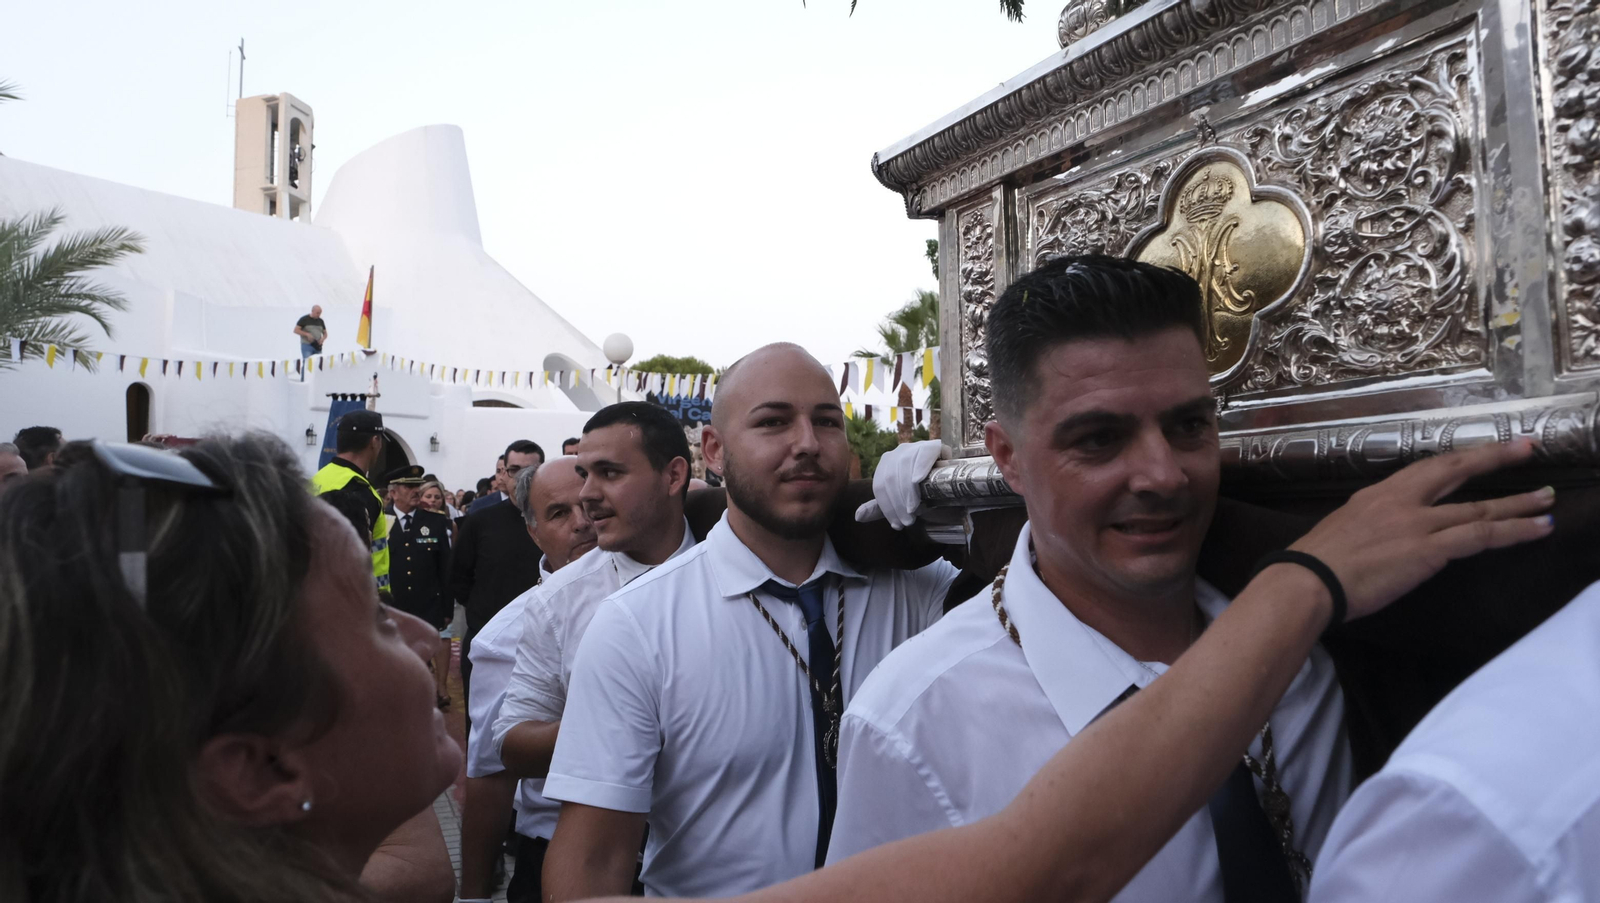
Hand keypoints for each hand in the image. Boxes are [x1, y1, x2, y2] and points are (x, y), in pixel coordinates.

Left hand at [855, 440, 948, 529]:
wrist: (950, 481)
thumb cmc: (923, 492)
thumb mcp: (900, 501)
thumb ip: (880, 508)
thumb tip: (857, 517)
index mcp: (886, 463)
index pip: (880, 486)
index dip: (887, 507)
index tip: (896, 525)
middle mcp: (898, 452)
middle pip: (890, 478)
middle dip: (898, 503)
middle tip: (907, 521)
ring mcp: (915, 447)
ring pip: (904, 469)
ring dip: (908, 492)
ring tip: (914, 510)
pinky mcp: (932, 446)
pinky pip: (923, 455)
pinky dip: (919, 467)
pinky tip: (918, 480)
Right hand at [1285, 439, 1553, 621]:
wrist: (1307, 580)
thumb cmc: (1316, 565)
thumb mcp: (1344, 530)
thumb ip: (1373, 526)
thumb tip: (1390, 535)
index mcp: (1378, 494)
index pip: (1428, 469)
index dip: (1461, 458)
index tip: (1485, 450)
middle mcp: (1401, 501)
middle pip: (1456, 472)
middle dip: (1495, 458)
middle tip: (1528, 447)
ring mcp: (1416, 523)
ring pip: (1478, 507)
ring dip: (1518, 504)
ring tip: (1547, 500)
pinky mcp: (1428, 549)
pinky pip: (1480, 535)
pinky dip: (1514, 531)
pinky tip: (1538, 529)